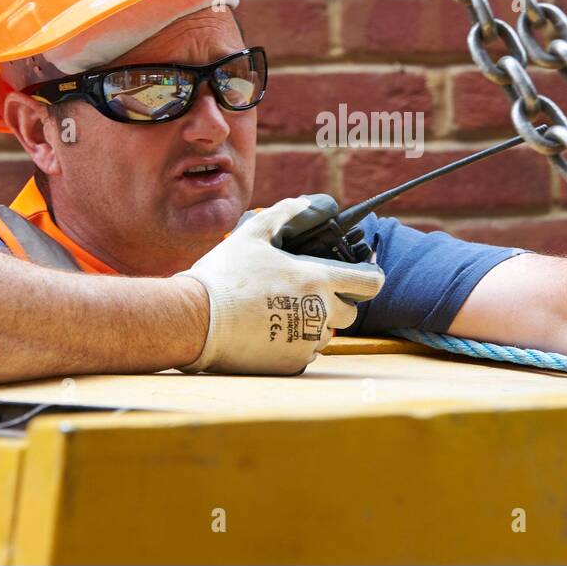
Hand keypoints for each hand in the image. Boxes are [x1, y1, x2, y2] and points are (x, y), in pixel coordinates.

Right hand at [174, 197, 384, 375]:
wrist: (196, 320)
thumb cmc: (225, 275)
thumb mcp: (253, 234)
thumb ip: (284, 214)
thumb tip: (306, 202)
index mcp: (318, 280)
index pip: (371, 283)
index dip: (370, 276)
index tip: (362, 275)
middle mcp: (321, 313)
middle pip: (350, 312)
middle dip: (336, 302)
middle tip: (306, 293)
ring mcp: (308, 342)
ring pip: (326, 333)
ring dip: (313, 324)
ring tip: (279, 312)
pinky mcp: (293, 364)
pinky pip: (306, 353)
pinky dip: (294, 344)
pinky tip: (268, 333)